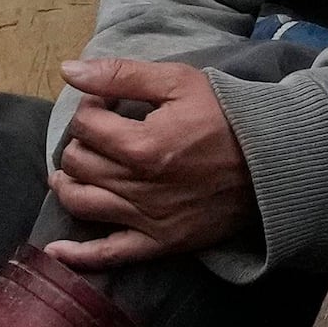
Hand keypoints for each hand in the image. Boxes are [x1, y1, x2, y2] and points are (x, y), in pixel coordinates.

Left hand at [41, 57, 259, 269]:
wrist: (271, 162)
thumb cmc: (227, 117)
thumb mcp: (178, 81)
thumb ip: (120, 75)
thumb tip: (68, 71)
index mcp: (142, 145)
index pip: (84, 126)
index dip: (89, 109)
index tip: (106, 105)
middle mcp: (139, 187)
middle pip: (78, 163)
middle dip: (81, 142)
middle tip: (100, 133)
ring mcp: (147, 220)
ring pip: (82, 202)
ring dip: (68, 184)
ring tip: (72, 171)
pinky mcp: (159, 244)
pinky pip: (110, 255)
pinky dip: (78, 255)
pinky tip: (56, 250)